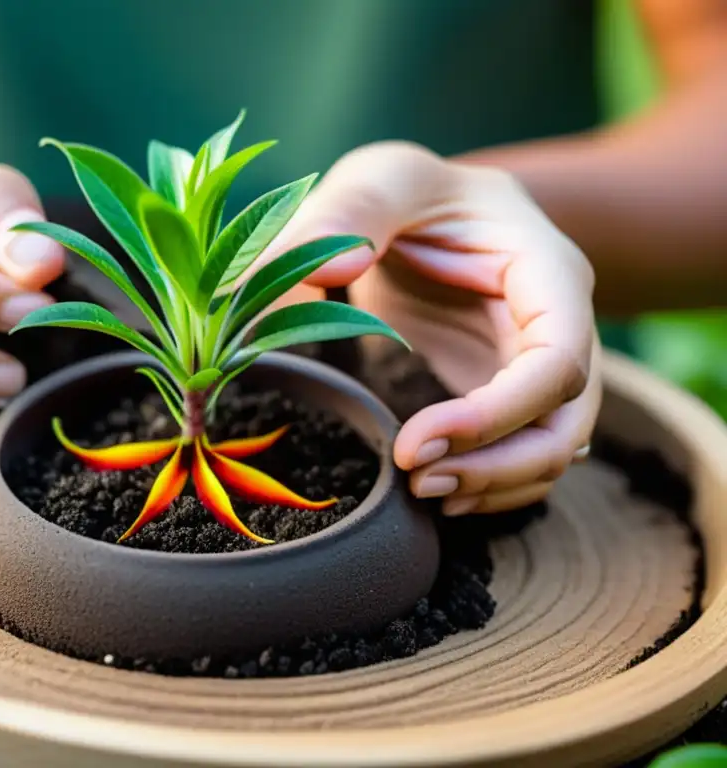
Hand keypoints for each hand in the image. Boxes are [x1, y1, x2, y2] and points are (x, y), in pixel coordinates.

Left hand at [273, 142, 599, 514]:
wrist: (427, 215)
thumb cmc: (412, 191)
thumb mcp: (381, 177)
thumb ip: (346, 211)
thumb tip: (328, 268)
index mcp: (548, 273)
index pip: (559, 363)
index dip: (496, 416)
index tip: (415, 443)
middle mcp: (558, 328)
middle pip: (567, 425)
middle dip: (497, 467)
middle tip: (415, 481)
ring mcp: (535, 368)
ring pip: (551, 454)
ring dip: (492, 486)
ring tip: (418, 491)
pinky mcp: (504, 395)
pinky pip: (519, 457)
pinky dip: (487, 485)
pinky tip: (433, 488)